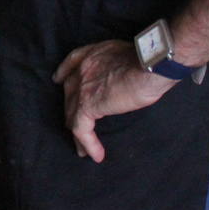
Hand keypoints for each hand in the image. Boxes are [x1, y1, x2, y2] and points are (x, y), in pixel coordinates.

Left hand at [51, 39, 176, 161]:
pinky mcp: (87, 105)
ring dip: (77, 132)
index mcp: (92, 54)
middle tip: (75, 124)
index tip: (59, 80)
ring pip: (72, 114)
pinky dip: (88, 143)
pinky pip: (81, 129)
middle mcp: (82, 69)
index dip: (64, 74)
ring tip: (82, 149)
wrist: (148, 65)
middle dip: (72, 109)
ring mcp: (82, 87)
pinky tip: (96, 155)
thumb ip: (118, 66)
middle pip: (70, 92)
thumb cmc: (148, 61)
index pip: (71, 63)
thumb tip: (125, 77)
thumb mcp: (127, 56)